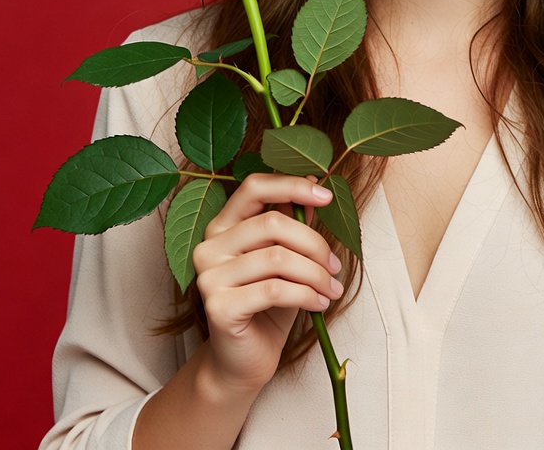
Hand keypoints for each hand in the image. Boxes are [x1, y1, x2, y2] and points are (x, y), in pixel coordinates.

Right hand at [192, 173, 343, 395]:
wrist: (244, 361)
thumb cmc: (268, 305)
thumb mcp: (286, 258)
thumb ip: (293, 222)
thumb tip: (313, 181)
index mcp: (223, 225)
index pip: (254, 187)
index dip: (292, 186)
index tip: (326, 196)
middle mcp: (209, 246)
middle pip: (272, 223)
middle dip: (313, 242)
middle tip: (334, 265)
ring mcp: (209, 276)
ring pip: (277, 258)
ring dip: (315, 274)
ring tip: (332, 288)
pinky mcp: (218, 306)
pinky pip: (274, 290)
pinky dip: (306, 294)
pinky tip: (320, 303)